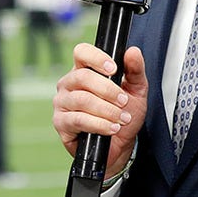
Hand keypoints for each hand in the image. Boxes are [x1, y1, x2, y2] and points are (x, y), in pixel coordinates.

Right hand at [52, 43, 147, 177]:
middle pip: (83, 77)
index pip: (81, 52)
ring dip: (107, 110)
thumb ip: (135, 70)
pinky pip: (78, 120)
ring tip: (122, 118)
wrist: (120, 144)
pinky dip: (99, 124)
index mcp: (83, 70)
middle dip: (108, 90)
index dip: (96, 58)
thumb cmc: (124, 113)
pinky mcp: (61, 123)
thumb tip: (132, 52)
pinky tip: (111, 128)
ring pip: (82, 100)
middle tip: (124, 101)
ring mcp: (62, 103)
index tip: (114, 69)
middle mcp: (69, 84)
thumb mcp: (136, 90)